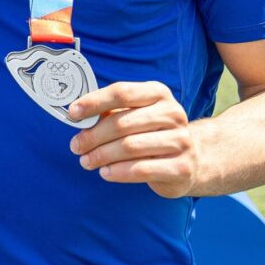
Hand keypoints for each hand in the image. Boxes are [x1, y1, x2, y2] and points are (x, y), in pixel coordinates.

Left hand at [67, 81, 198, 197]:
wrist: (191, 160)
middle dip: (93, 136)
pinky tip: (105, 172)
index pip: (122, 92)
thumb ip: (110, 112)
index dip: (94, 102)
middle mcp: (173, 114)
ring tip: (86, 161)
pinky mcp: (181, 167)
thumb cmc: (152, 133)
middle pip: (122, 123)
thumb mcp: (135, 115)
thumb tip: (77, 115)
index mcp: (159, 94)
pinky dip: (118, 172)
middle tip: (76, 146)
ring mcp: (180, 141)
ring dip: (101, 155)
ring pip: (129, 147)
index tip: (73, 113)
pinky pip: (141, 170)